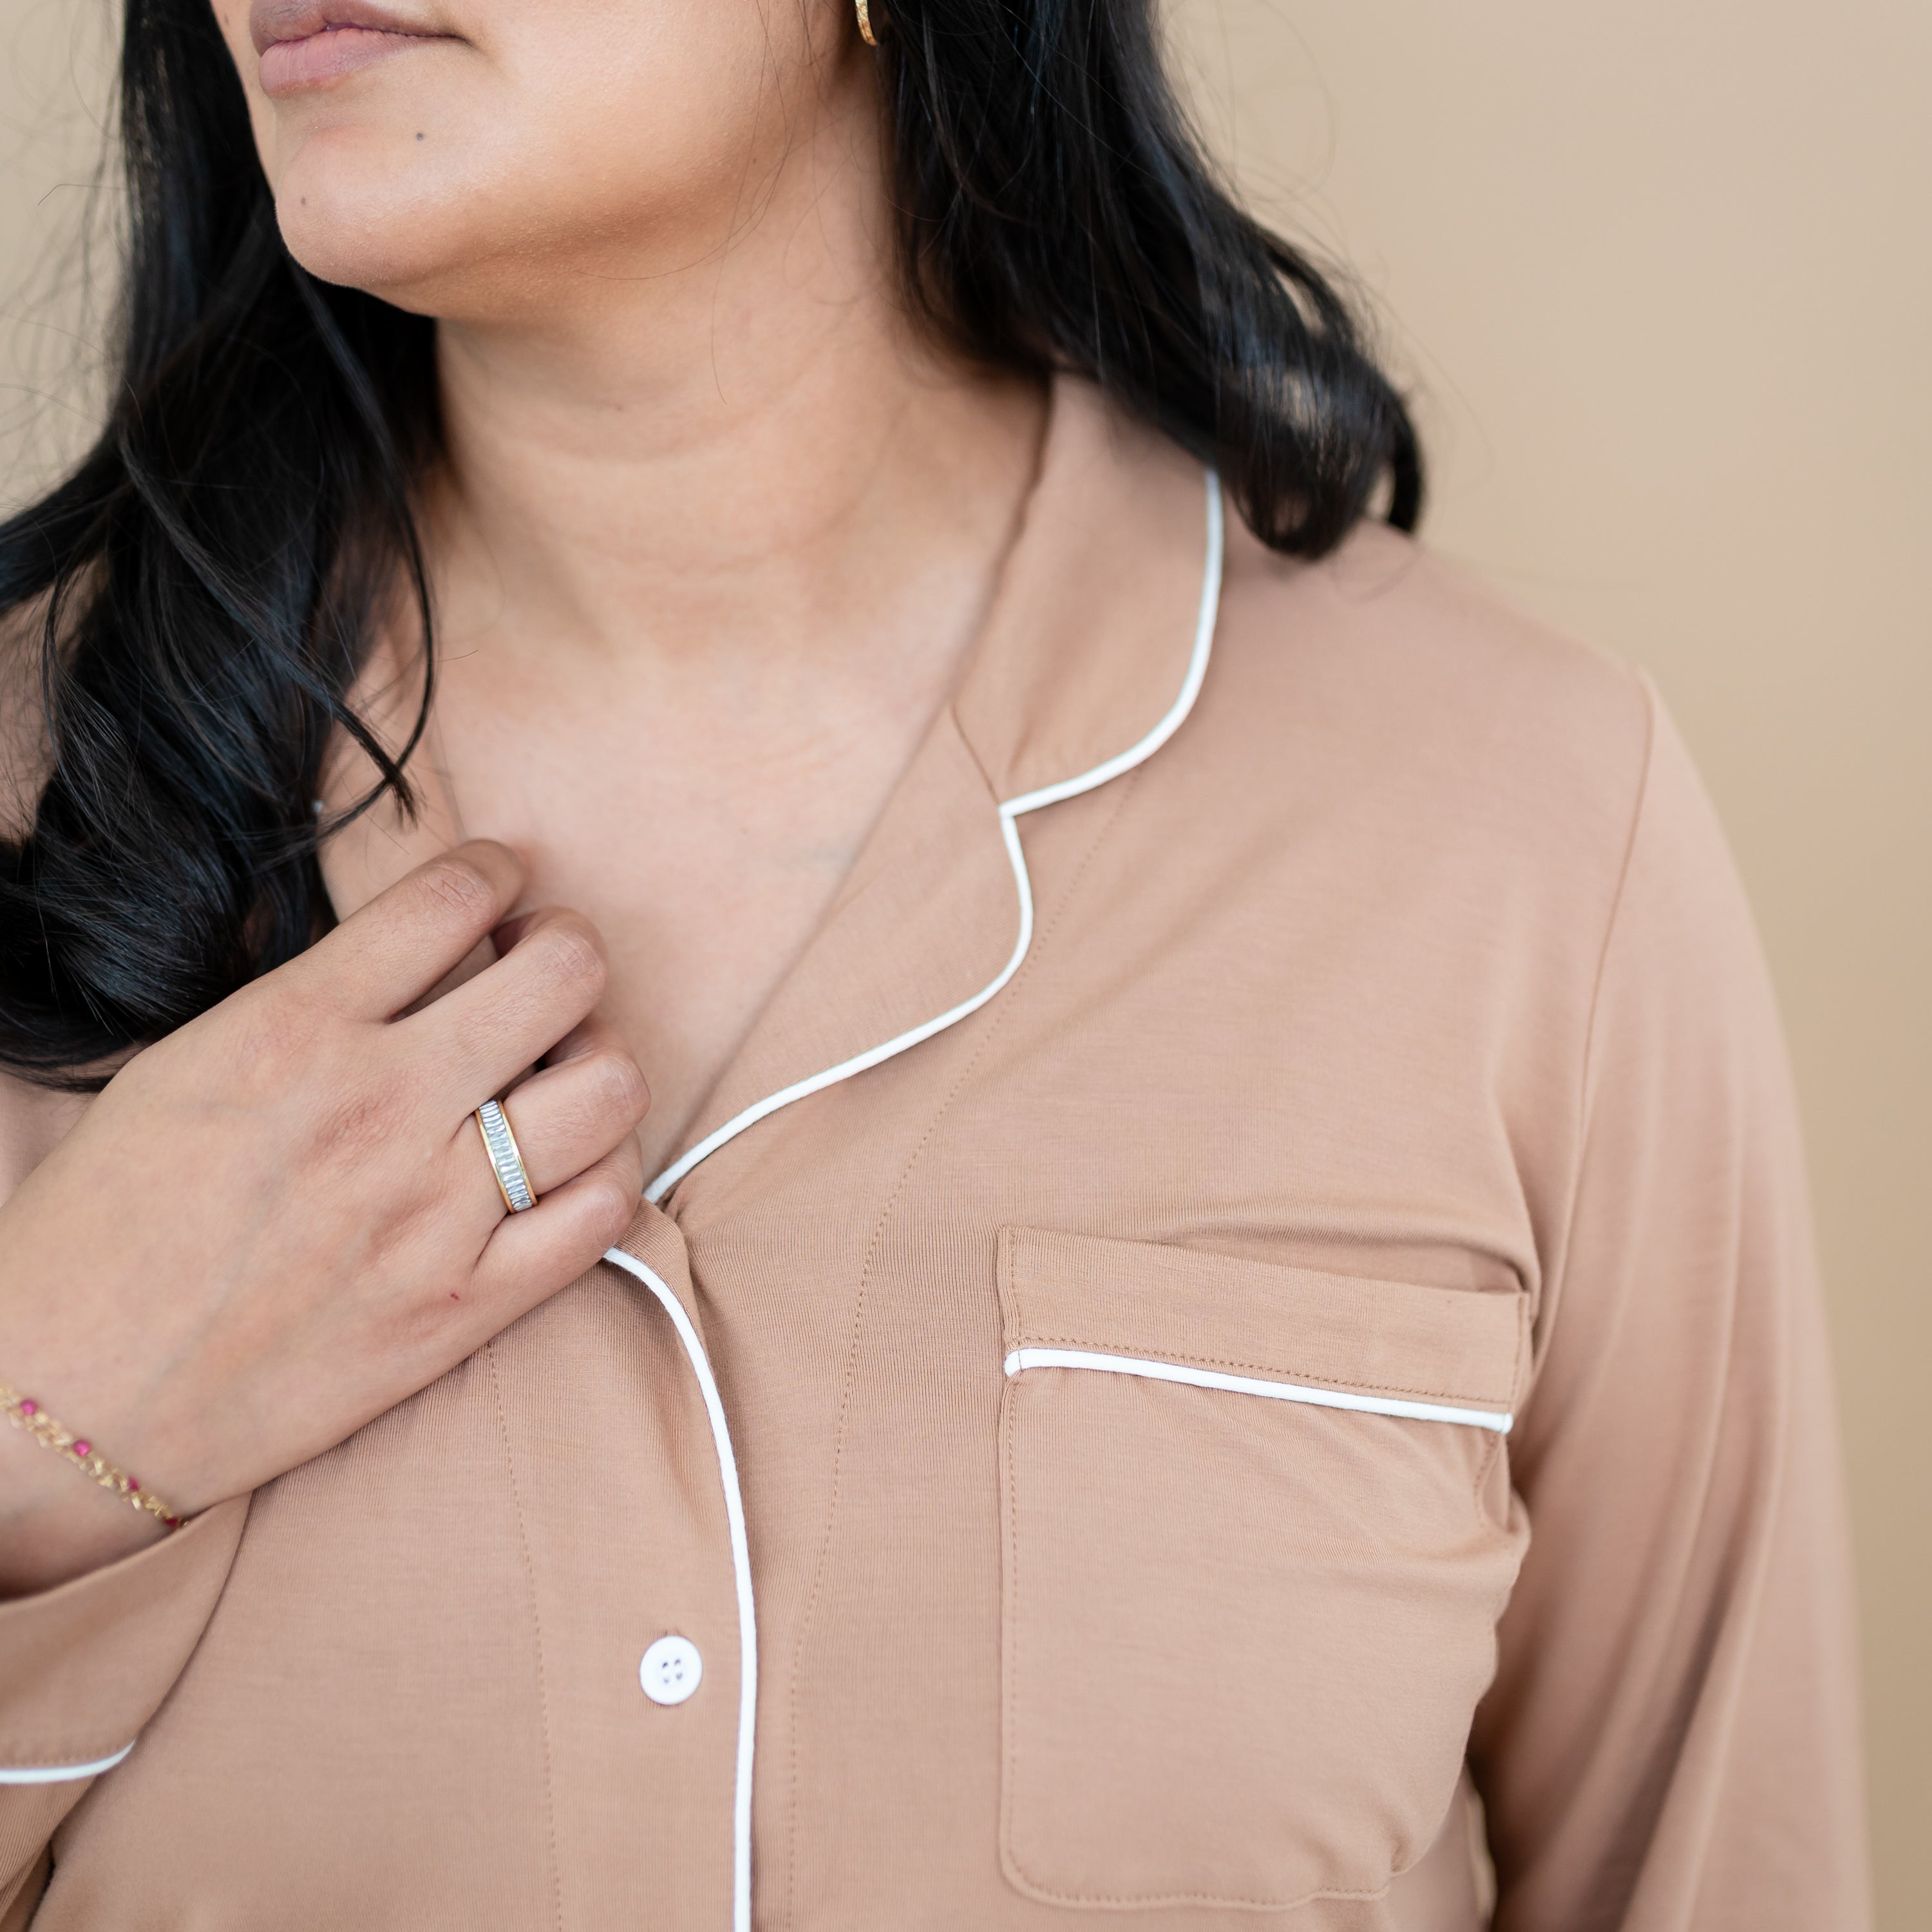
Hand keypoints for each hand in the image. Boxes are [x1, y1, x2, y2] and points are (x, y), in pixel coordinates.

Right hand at [0, 842, 647, 1594]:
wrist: (68, 1396)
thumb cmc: (108, 1226)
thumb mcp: (188, 1063)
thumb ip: (314, 1001)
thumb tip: (420, 950)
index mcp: (297, 1030)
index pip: (454, 896)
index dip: (499, 873)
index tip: (503, 887)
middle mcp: (382, 1109)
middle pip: (565, 972)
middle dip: (569, 949)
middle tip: (544, 970)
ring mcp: (435, 1213)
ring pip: (610, 1086)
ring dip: (597, 1059)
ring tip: (558, 1072)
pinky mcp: (464, 1308)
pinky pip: (604, 1212)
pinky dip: (601, 1173)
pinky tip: (563, 1169)